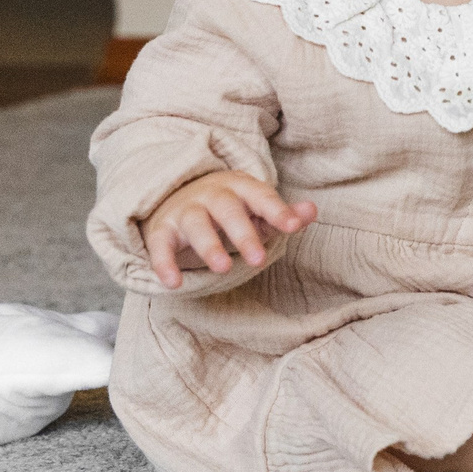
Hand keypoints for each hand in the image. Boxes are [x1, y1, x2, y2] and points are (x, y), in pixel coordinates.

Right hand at [140, 171, 317, 289]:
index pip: (261, 196)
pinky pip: (161, 245)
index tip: (294, 227)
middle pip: (227, 209)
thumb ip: (282, 214)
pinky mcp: (163, 230)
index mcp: (240, 188)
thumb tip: (311, 210)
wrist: (177, 198)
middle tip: (259, 260)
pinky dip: (164, 263)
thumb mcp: (256, 210)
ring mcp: (185, 211)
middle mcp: (211, 195)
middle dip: (243, 233)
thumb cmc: (229, 210)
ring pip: (196, 224)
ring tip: (223, 269)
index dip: (277, 210)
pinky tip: (174, 283)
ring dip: (209, 245)